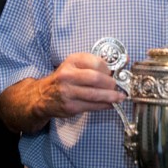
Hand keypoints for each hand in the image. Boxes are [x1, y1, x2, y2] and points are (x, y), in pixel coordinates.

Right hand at [0, 52, 126, 132]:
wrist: (42, 96)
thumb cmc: (65, 78)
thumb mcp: (76, 65)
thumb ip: (96, 63)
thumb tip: (124, 60)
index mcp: (72, 61)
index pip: (96, 62)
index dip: (108, 68)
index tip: (114, 72)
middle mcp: (68, 75)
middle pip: (96, 78)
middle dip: (111, 83)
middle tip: (118, 86)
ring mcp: (68, 92)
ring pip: (95, 94)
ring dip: (111, 96)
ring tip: (120, 97)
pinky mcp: (70, 107)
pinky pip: (92, 106)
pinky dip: (105, 105)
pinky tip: (111, 104)